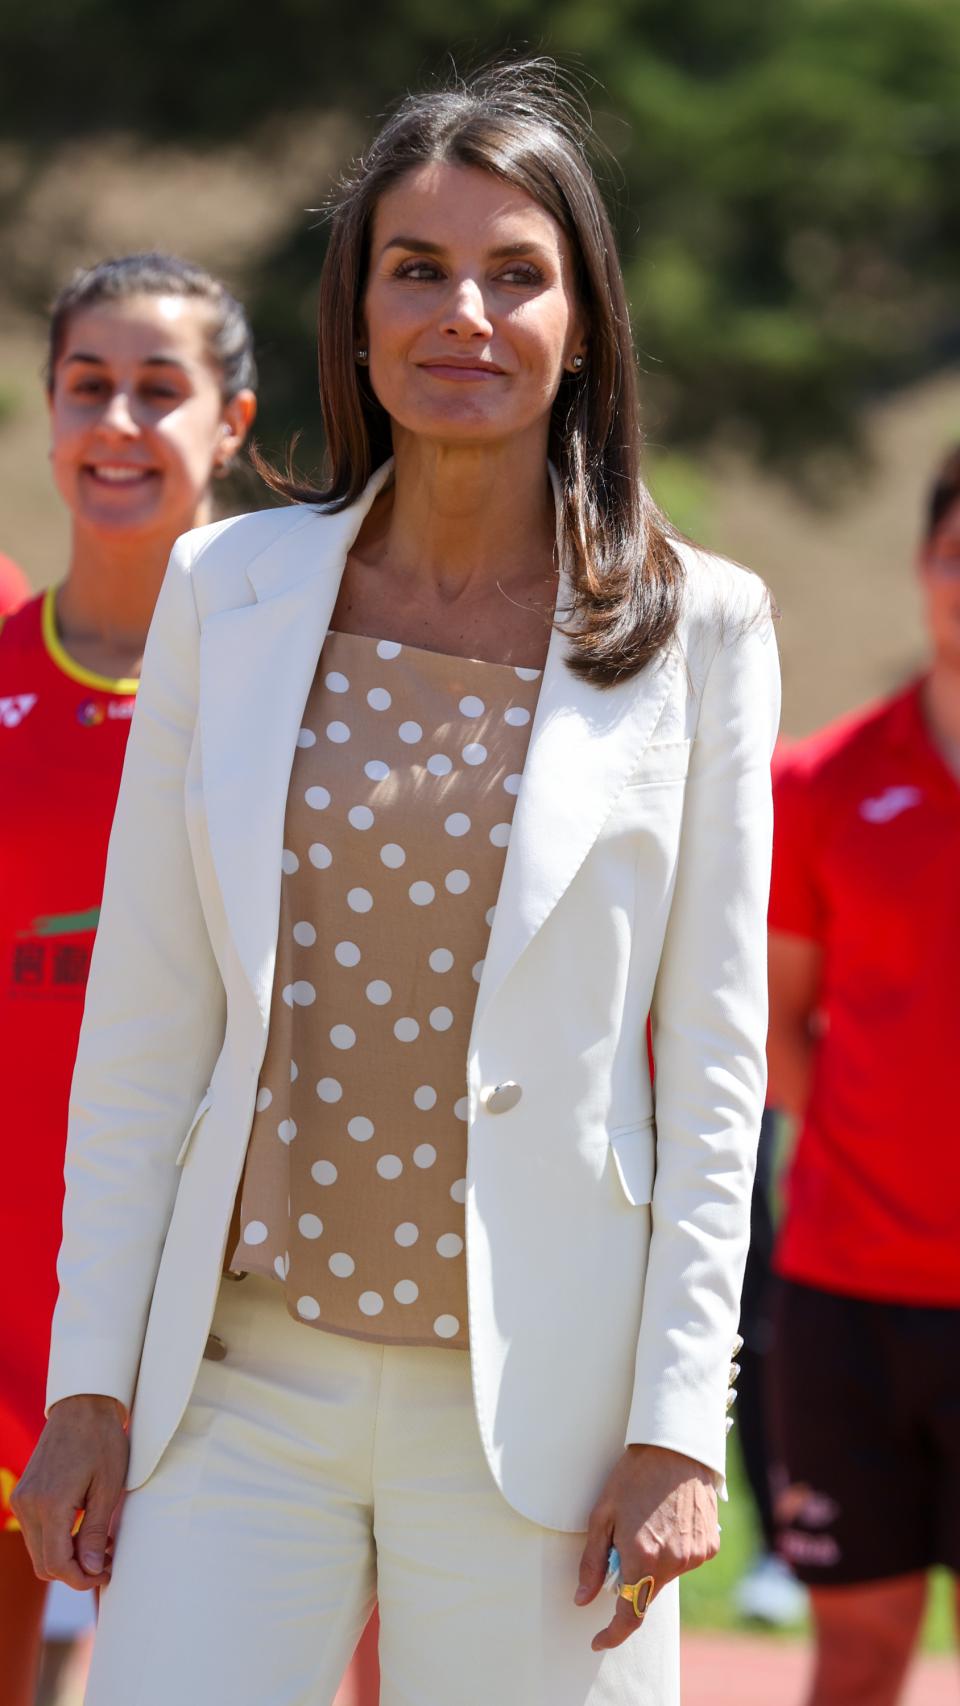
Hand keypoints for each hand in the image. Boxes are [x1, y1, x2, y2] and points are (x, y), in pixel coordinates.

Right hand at [11, 1394, 128, 1590]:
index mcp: (50, 1504)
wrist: (83, 1405)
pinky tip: (83, 1529)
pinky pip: (36, 1532)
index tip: (105, 1573)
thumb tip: (90, 1570)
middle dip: (74, 1571)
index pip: (57, 1564)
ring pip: (38, 1551)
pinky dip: (57, 1540)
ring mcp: (22, 1499)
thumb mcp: (108, 1488)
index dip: (81, 1579)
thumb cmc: (102, 1441)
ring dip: (66, 1556)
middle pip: (44, 1564)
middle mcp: (28, 1505)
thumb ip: (96, 1532)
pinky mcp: (23, 1494)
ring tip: (100, 1544)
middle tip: (105, 1561)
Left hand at [575, 1444, 718, 1650]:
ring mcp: (695, 1556)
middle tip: (624, 1541)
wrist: (676, 1447)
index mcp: (643, 1558)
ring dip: (654, 1562)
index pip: (629, 1615)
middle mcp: (673, 1563)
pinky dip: (673, 1551)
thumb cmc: (634, 1476)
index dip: (612, 1634)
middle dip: (632, 1579)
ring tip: (649, 1521)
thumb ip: (592, 1562)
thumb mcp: (602, 1515)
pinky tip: (669, 1520)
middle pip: (647, 1592)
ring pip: (666, 1576)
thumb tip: (582, 1599)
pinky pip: (685, 1561)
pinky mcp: (709, 1547)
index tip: (598, 1639)